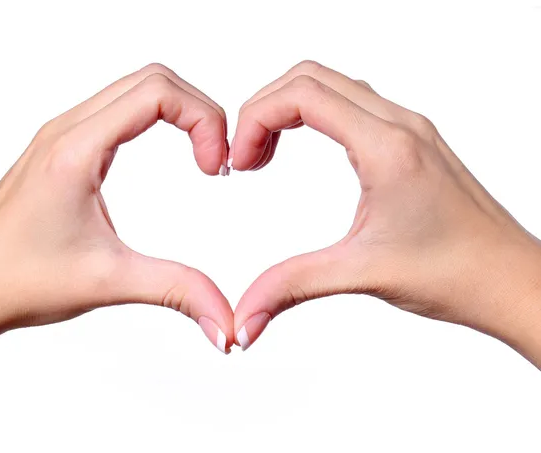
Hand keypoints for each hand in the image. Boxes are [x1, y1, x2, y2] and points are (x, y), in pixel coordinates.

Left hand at [0, 63, 233, 366]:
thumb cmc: (17, 280)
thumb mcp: (109, 282)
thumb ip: (177, 291)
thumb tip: (225, 319)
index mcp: (76, 150)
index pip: (156, 93)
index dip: (202, 119)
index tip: (215, 166)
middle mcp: (68, 130)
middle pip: (152, 79)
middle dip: (200, 111)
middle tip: (217, 160)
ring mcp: (64, 135)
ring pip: (137, 88)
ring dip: (180, 112)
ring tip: (203, 157)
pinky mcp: (66, 147)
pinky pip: (120, 108)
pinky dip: (158, 118)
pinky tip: (172, 154)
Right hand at [231, 61, 540, 366]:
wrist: (511, 282)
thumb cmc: (457, 273)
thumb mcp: (362, 273)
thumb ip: (292, 287)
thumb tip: (245, 317)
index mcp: (388, 147)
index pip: (304, 94)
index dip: (256, 118)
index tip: (240, 161)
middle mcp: (401, 126)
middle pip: (312, 77)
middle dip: (265, 108)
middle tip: (245, 156)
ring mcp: (409, 130)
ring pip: (333, 86)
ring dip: (289, 110)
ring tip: (265, 155)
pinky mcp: (412, 143)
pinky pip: (353, 106)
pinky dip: (315, 117)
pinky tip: (302, 152)